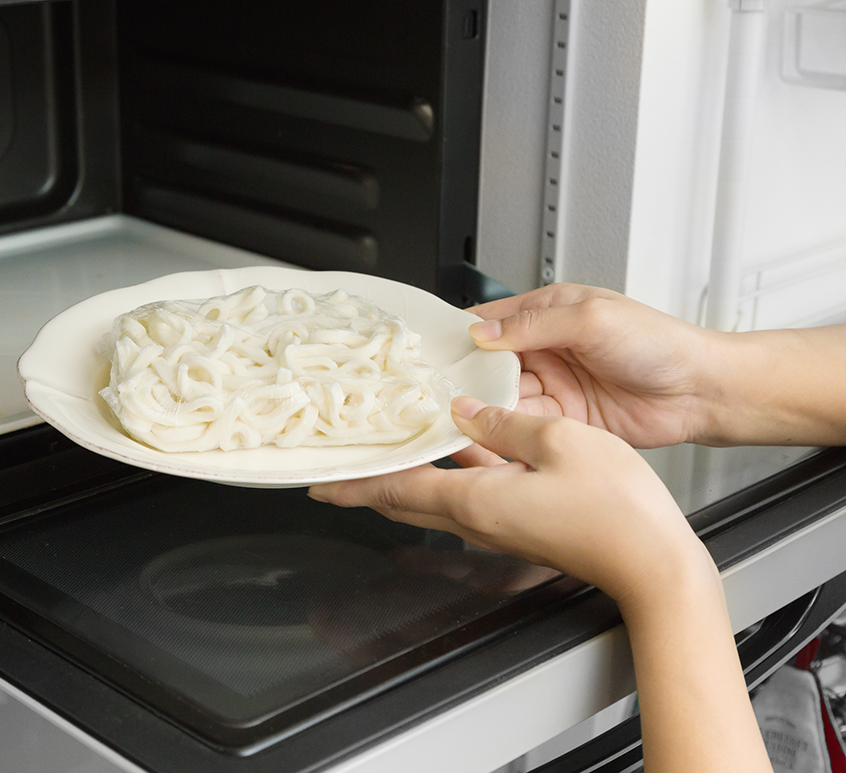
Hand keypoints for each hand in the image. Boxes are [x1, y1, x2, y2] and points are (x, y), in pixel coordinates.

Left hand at [309, 396, 707, 605]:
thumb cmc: (618, 511)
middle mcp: (480, 522)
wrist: (656, 565)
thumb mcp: (559, 440)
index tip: (320, 482)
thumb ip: (505, 422)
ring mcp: (501, 528)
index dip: (355, 483)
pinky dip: (448, 476)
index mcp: (478, 502)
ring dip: (405, 479)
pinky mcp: (522, 527)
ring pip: (437, 499)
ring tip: (386, 453)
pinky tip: (459, 450)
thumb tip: (466, 410)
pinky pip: (469, 499)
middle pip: (407, 500)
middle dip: (368, 484)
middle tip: (338, 470)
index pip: (397, 491)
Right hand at [461, 283, 715, 450]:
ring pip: (504, 395)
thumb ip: (534, 325)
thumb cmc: (660, 344)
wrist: (701, 392)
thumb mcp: (591, 319)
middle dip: (467, 374)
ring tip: (459, 411)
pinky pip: (525, 423)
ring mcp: (556, 385)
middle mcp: (548, 349)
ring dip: (484, 403)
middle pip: (490, 363)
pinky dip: (506, 427)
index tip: (434, 349)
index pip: (492, 320)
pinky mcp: (566, 420)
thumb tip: (484, 332)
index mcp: (551, 312)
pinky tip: (489, 429)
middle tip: (439, 387)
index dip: (462, 333)